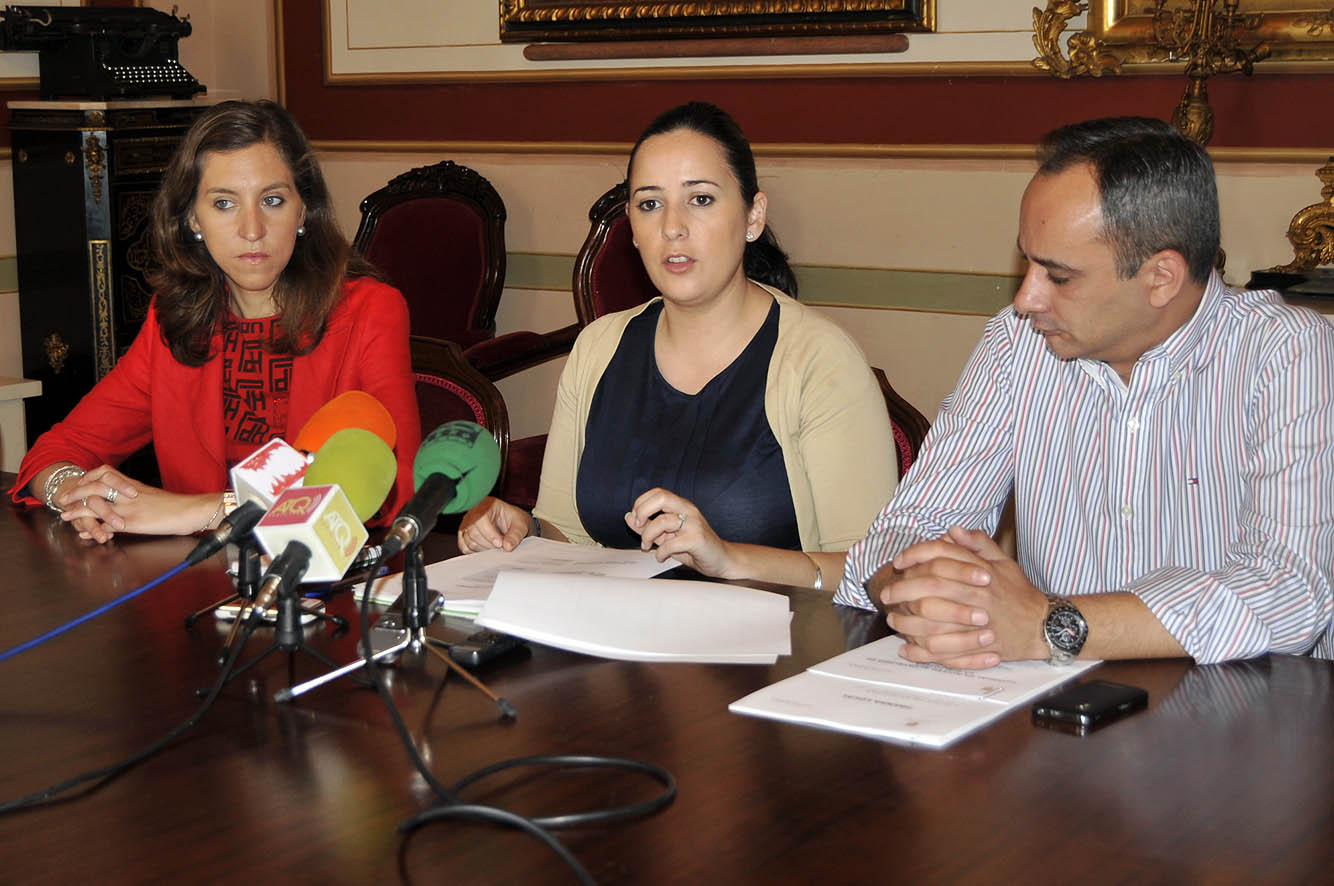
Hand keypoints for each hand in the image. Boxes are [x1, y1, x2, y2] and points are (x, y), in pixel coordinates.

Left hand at [57, 467, 216, 541]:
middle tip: (64, 499)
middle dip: (76, 493)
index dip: (88, 477)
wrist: (192, 511)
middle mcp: (128, 494)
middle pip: (95, 486)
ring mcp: (129, 507)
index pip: (104, 473)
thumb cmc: (178, 506)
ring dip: (77, 511)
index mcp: (133, 486)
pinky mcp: (133, 522)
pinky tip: (85, 534)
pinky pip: (107, 524)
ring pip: (96, 505)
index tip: (78, 483)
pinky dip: (93, 529)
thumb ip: (136, 500)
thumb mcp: (153, 498)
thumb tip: (124, 507)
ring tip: (65, 517)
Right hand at [458, 496, 531, 552]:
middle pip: (473, 532)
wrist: (511, 523)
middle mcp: (473, 513)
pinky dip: (476, 552)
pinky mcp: (464, 535)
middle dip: (488, 544)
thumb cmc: (514, 519)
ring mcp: (466, 524)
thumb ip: (515, 535)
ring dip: (483, 549)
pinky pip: (464, 547)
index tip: (499, 543)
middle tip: (500, 547)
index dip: (489, 533)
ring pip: (469, 541)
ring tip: (495, 547)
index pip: (480, 519)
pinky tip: (486, 549)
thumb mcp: (520, 524)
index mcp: (486, 504)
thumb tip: (507, 547)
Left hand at [625, 488, 734, 577]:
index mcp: (681, 506)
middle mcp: (688, 510)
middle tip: (639, 525)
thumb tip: (628, 517)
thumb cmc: (695, 547)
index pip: (657, 493)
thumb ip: (648, 526)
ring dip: (648, 536)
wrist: (721, 560)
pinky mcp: (697, 539)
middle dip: (642, 511)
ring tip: (648, 546)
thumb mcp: (667, 536)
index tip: (636, 519)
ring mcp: (694, 524)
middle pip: (661, 498)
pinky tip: (662, 557)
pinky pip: (671, 544)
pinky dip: (660, 553)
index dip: (641, 503)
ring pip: (662, 522)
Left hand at [879, 526, 1047, 668]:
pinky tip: (907, 650)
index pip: (941, 556)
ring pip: (933, 621)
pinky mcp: (978, 647)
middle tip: (886, 594)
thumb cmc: (1020, 594)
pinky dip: (922, 652)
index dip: (916, 555)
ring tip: (893, 621)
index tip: (899, 562)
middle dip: (903, 589)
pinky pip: (944, 651)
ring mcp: (977, 622)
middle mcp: (978, 595)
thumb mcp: (1004, 563)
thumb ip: (978, 545)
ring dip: (908, 622)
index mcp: (981, 572)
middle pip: (931, 587)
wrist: (1044, 626)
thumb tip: (952, 531)